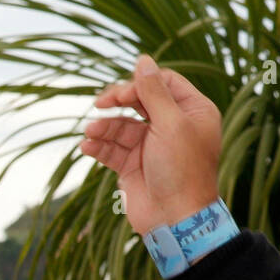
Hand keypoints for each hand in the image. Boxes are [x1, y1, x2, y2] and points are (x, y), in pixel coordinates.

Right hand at [80, 54, 222, 234]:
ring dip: (104, 126)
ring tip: (91, 133)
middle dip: (118, 100)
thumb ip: (154, 91)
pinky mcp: (134, 164)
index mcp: (193, 111)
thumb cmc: (182, 170)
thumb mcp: (171, 124)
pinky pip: (112, 148)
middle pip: (140, 99)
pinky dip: (99, 146)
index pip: (163, 82)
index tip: (124, 91)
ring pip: (122, 124)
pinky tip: (87, 146)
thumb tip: (143, 59)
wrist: (176, 219)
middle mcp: (173, 125)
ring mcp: (152, 145)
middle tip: (100, 103)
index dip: (141, 82)